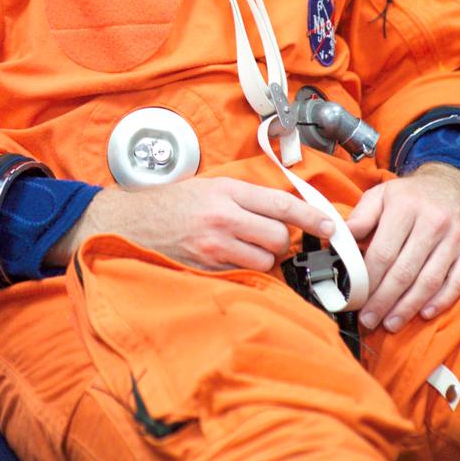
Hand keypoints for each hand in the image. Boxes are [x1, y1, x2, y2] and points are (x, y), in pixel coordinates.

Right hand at [46, 176, 335, 272]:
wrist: (128, 221)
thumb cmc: (171, 202)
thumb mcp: (210, 186)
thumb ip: (245, 197)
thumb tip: (284, 210)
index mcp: (226, 190)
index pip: (280, 202)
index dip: (311, 216)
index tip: (331, 226)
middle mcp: (222, 217)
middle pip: (278, 237)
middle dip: (280, 240)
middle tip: (267, 237)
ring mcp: (214, 246)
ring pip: (264, 260)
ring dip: (264, 258)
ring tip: (244, 248)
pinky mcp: (205, 269)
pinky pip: (242, 274)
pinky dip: (244, 271)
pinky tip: (231, 261)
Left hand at [346, 162, 459, 332]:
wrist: (452, 183)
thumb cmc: (410, 194)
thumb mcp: (381, 195)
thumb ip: (361, 217)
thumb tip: (340, 238)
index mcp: (405, 207)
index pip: (384, 252)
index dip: (369, 279)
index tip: (356, 298)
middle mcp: (432, 221)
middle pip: (405, 271)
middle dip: (384, 300)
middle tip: (370, 320)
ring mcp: (455, 237)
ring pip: (430, 281)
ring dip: (408, 307)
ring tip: (391, 323)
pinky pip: (458, 281)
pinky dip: (441, 301)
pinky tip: (424, 313)